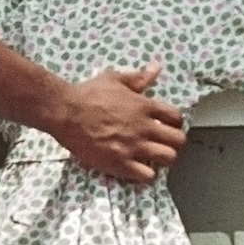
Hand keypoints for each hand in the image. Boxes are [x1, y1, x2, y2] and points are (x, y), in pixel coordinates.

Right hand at [56, 64, 184, 185]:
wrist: (65, 112)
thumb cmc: (88, 94)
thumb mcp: (115, 79)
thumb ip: (138, 78)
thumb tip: (156, 68)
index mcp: (145, 106)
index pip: (177, 117)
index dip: (175, 122)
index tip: (167, 125)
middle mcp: (144, 128)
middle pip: (178, 140)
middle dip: (174, 142)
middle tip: (163, 143)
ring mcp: (134, 147)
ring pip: (168, 158)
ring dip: (164, 159)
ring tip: (154, 158)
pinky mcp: (120, 163)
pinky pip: (147, 176)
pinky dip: (147, 175)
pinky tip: (139, 169)